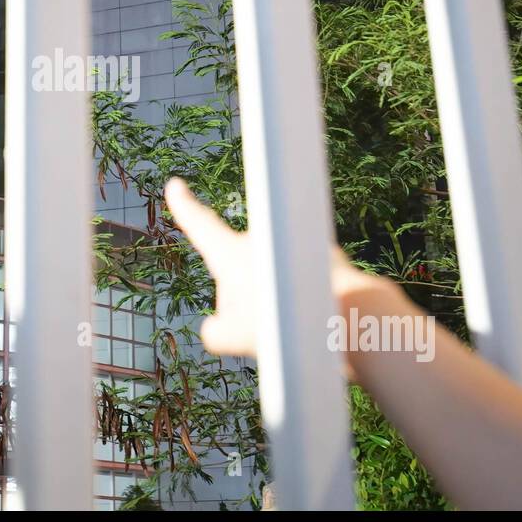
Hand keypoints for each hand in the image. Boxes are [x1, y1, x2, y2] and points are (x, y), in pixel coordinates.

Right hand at [165, 177, 368, 358]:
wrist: (345, 316)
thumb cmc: (282, 324)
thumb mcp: (231, 337)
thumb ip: (214, 331)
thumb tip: (218, 327)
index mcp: (230, 252)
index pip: (199, 224)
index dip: (184, 206)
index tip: (176, 185)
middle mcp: (260, 239)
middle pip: (240, 269)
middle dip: (247, 298)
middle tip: (263, 328)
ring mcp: (292, 243)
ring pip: (273, 277)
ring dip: (278, 299)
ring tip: (293, 326)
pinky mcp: (322, 255)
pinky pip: (302, 279)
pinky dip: (304, 297)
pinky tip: (313, 318)